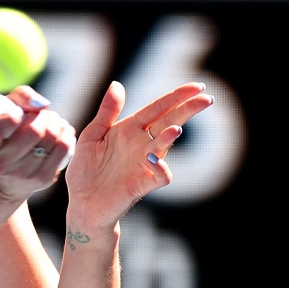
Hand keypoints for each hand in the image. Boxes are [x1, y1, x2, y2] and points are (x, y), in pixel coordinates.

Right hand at [0, 87, 76, 202]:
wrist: (2, 178)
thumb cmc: (2, 136)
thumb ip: (18, 98)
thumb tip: (41, 104)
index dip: (12, 116)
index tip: (17, 112)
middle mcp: (0, 164)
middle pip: (34, 132)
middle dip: (43, 116)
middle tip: (41, 114)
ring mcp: (22, 174)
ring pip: (52, 139)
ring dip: (56, 123)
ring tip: (51, 120)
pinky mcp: (42, 179)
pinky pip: (64, 149)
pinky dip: (66, 134)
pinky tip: (61, 130)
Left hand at [65, 81, 213, 233]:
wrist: (81, 203)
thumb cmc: (86, 169)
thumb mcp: (92, 135)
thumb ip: (107, 112)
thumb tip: (117, 84)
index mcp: (129, 129)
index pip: (157, 108)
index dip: (176, 97)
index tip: (197, 86)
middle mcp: (141, 144)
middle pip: (168, 122)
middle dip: (187, 111)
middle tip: (207, 99)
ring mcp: (144, 164)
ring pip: (164, 147)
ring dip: (170, 137)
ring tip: (176, 128)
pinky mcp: (142, 184)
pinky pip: (160, 176)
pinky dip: (160, 168)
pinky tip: (153, 159)